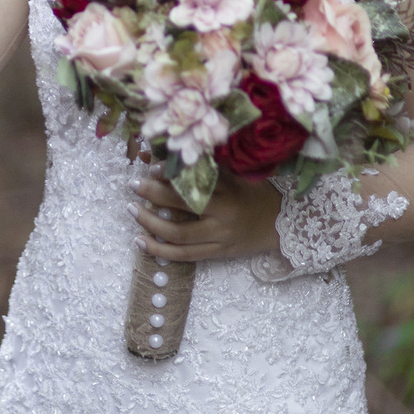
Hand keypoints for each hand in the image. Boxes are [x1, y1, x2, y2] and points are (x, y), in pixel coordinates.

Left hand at [131, 163, 279, 263]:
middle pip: (183, 206)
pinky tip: (142, 241)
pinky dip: (161, 250)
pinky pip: (185, 255)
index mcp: (228, 189)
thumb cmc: (254, 191)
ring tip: (133, 211)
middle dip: (154, 195)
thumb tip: (165, 159)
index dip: (169, 175)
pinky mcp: (218, 253)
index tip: (150, 167)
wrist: (281, 223)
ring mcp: (220, 236)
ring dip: (151, 224)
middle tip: (134, 185)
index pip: (194, 180)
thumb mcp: (234, 174)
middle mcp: (223, 213)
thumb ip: (204, 168)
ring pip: (179, 235)